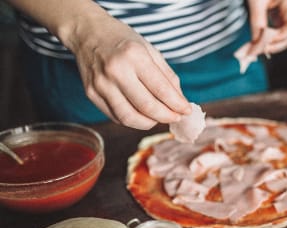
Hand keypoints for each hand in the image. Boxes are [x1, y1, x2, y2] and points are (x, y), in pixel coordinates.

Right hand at [65, 12, 190, 129]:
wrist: (86, 32)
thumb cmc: (122, 39)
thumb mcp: (150, 50)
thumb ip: (167, 76)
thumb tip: (180, 102)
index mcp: (134, 55)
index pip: (161, 89)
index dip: (177, 104)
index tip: (187, 111)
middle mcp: (115, 70)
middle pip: (146, 107)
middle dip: (166, 116)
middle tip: (176, 118)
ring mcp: (101, 84)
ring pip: (129, 118)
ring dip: (149, 123)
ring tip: (159, 118)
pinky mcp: (91, 94)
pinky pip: (116, 116)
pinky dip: (133, 120)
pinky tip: (142, 115)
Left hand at [247, 0, 286, 53]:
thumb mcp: (257, 1)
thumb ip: (257, 21)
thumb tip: (255, 43)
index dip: (280, 37)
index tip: (266, 43)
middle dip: (277, 45)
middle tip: (261, 50)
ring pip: (286, 38)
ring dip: (273, 45)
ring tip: (259, 49)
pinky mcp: (280, 19)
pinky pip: (278, 34)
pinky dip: (270, 41)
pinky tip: (260, 44)